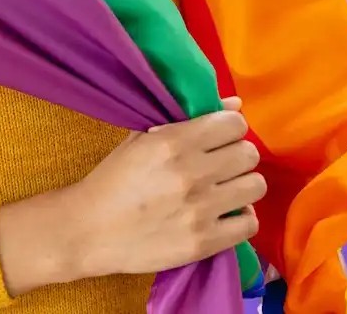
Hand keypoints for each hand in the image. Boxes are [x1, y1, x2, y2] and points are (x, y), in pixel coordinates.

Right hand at [63, 96, 265, 279]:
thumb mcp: (142, 138)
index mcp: (173, 141)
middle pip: (249, 153)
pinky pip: (249, 225)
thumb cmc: (115, 178)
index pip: (234, 123)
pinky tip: (226, 213)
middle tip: (223, 163)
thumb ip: (188, 118)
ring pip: (255, 186)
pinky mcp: (204, 242)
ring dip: (243, 184)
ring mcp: (200, 209)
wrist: (91, 229)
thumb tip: (234, 104)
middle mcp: (191, 172)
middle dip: (238, 155)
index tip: (220, 137)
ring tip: (226, 188)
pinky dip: (241, 218)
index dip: (230, 127)